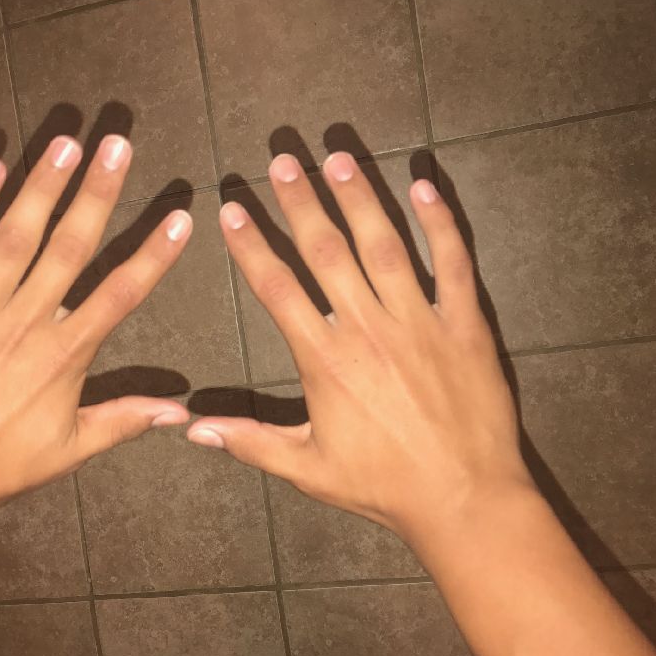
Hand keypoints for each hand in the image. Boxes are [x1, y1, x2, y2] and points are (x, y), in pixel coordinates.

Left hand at [0, 135, 191, 512]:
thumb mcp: (70, 449)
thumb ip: (124, 420)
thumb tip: (182, 412)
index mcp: (65, 354)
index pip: (121, 293)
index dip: (155, 254)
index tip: (181, 217)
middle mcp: (26, 320)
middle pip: (71, 246)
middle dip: (98, 191)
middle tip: (117, 143)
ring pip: (16, 235)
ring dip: (42, 185)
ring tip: (66, 142)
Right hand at [189, 152, 533, 538]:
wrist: (464, 498)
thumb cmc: (381, 485)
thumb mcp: (307, 469)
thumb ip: (250, 442)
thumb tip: (190, 429)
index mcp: (325, 360)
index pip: (277, 288)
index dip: (251, 246)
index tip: (231, 209)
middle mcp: (368, 328)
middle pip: (326, 252)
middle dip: (300, 202)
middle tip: (281, 159)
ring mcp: (420, 320)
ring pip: (384, 245)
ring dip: (359, 197)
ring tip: (337, 157)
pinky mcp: (465, 323)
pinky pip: (453, 263)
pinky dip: (440, 223)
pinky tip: (423, 185)